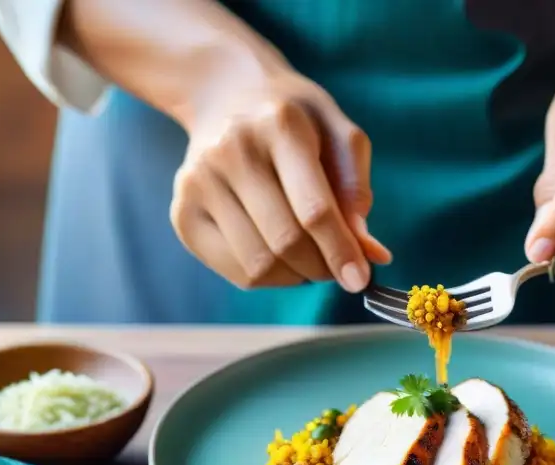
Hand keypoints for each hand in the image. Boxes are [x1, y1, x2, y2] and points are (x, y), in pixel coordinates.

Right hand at [170, 70, 390, 290]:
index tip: (359, 280)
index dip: (341, 251)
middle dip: (321, 267)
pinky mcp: (183, 211)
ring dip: (296, 276)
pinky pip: (235, 271)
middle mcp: (232, 151)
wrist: (225, 94)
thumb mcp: (338, 134)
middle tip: (337, 269)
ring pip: (258, 264)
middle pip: (285, 242)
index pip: (313, 209)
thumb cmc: (295, 122)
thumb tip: (371, 253)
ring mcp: (199, 182)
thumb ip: (356, 190)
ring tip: (309, 259)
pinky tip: (279, 256)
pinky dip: (268, 278)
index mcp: (280, 125)